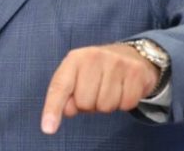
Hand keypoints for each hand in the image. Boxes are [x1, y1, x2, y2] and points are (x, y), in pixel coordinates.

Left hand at [40, 43, 158, 133]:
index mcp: (74, 59)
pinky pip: (126, 105)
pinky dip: (124, 103)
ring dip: (107, 105)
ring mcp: (116, 63)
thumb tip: (68, 110)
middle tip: (96, 91)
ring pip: (106, 106)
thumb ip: (66, 95)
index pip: (60, 87)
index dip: (53, 108)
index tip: (48, 128)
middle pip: (84, 103)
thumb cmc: (97, 71)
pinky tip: (124, 89)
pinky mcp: (135, 72)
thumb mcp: (76, 76)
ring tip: (110, 89)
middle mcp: (94, 57)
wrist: (131, 55)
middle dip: (89, 105)